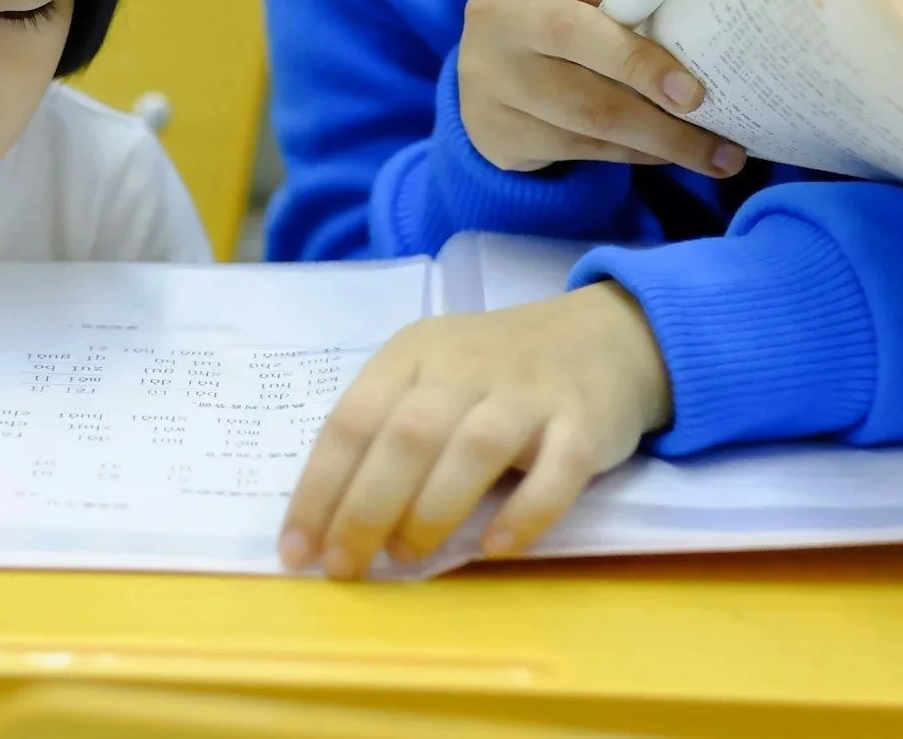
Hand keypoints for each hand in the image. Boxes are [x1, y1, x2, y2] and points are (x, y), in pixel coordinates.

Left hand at [279, 282, 672, 579]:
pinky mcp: (585, 420)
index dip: (319, 490)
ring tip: (408, 557)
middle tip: (347, 567)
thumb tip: (334, 524)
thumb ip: (389, 432)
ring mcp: (529, 392)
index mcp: (413, 353)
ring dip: (432, 511)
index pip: (351, 421)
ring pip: (473, 449)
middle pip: (406, 438)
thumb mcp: (431, 376)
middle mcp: (466, 366)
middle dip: (365, 510)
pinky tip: (495, 547)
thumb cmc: (497, 372)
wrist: (605, 335)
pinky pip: (557, 470)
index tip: (297, 552)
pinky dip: (525, 513)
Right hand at [459, 0, 743, 175]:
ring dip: (660, 136)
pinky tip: (667, 156)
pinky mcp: (493, 128)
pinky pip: (578, 147)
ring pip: (586, 109)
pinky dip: (632, 155)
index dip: (656, 1)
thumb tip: (723, 19)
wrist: (485, 78)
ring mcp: (489, 74)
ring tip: (717, 156)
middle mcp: (501, 12)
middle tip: (701, 101)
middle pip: (577, 37)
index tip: (712, 33)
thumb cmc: (560, 23)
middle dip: (646, 70)